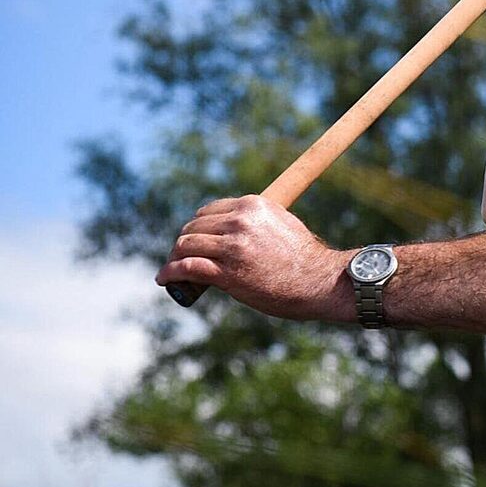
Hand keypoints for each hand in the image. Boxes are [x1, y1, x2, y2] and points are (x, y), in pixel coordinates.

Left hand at [156, 195, 351, 322]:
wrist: (319, 281)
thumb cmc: (304, 258)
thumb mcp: (281, 224)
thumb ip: (256, 220)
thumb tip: (233, 226)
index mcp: (253, 205)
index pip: (209, 211)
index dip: (199, 227)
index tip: (197, 240)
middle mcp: (240, 221)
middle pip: (193, 227)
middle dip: (185, 242)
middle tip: (184, 257)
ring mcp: (233, 246)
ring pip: (185, 245)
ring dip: (175, 257)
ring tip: (174, 269)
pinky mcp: (227, 272)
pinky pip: (186, 267)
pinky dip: (170, 273)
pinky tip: (164, 279)